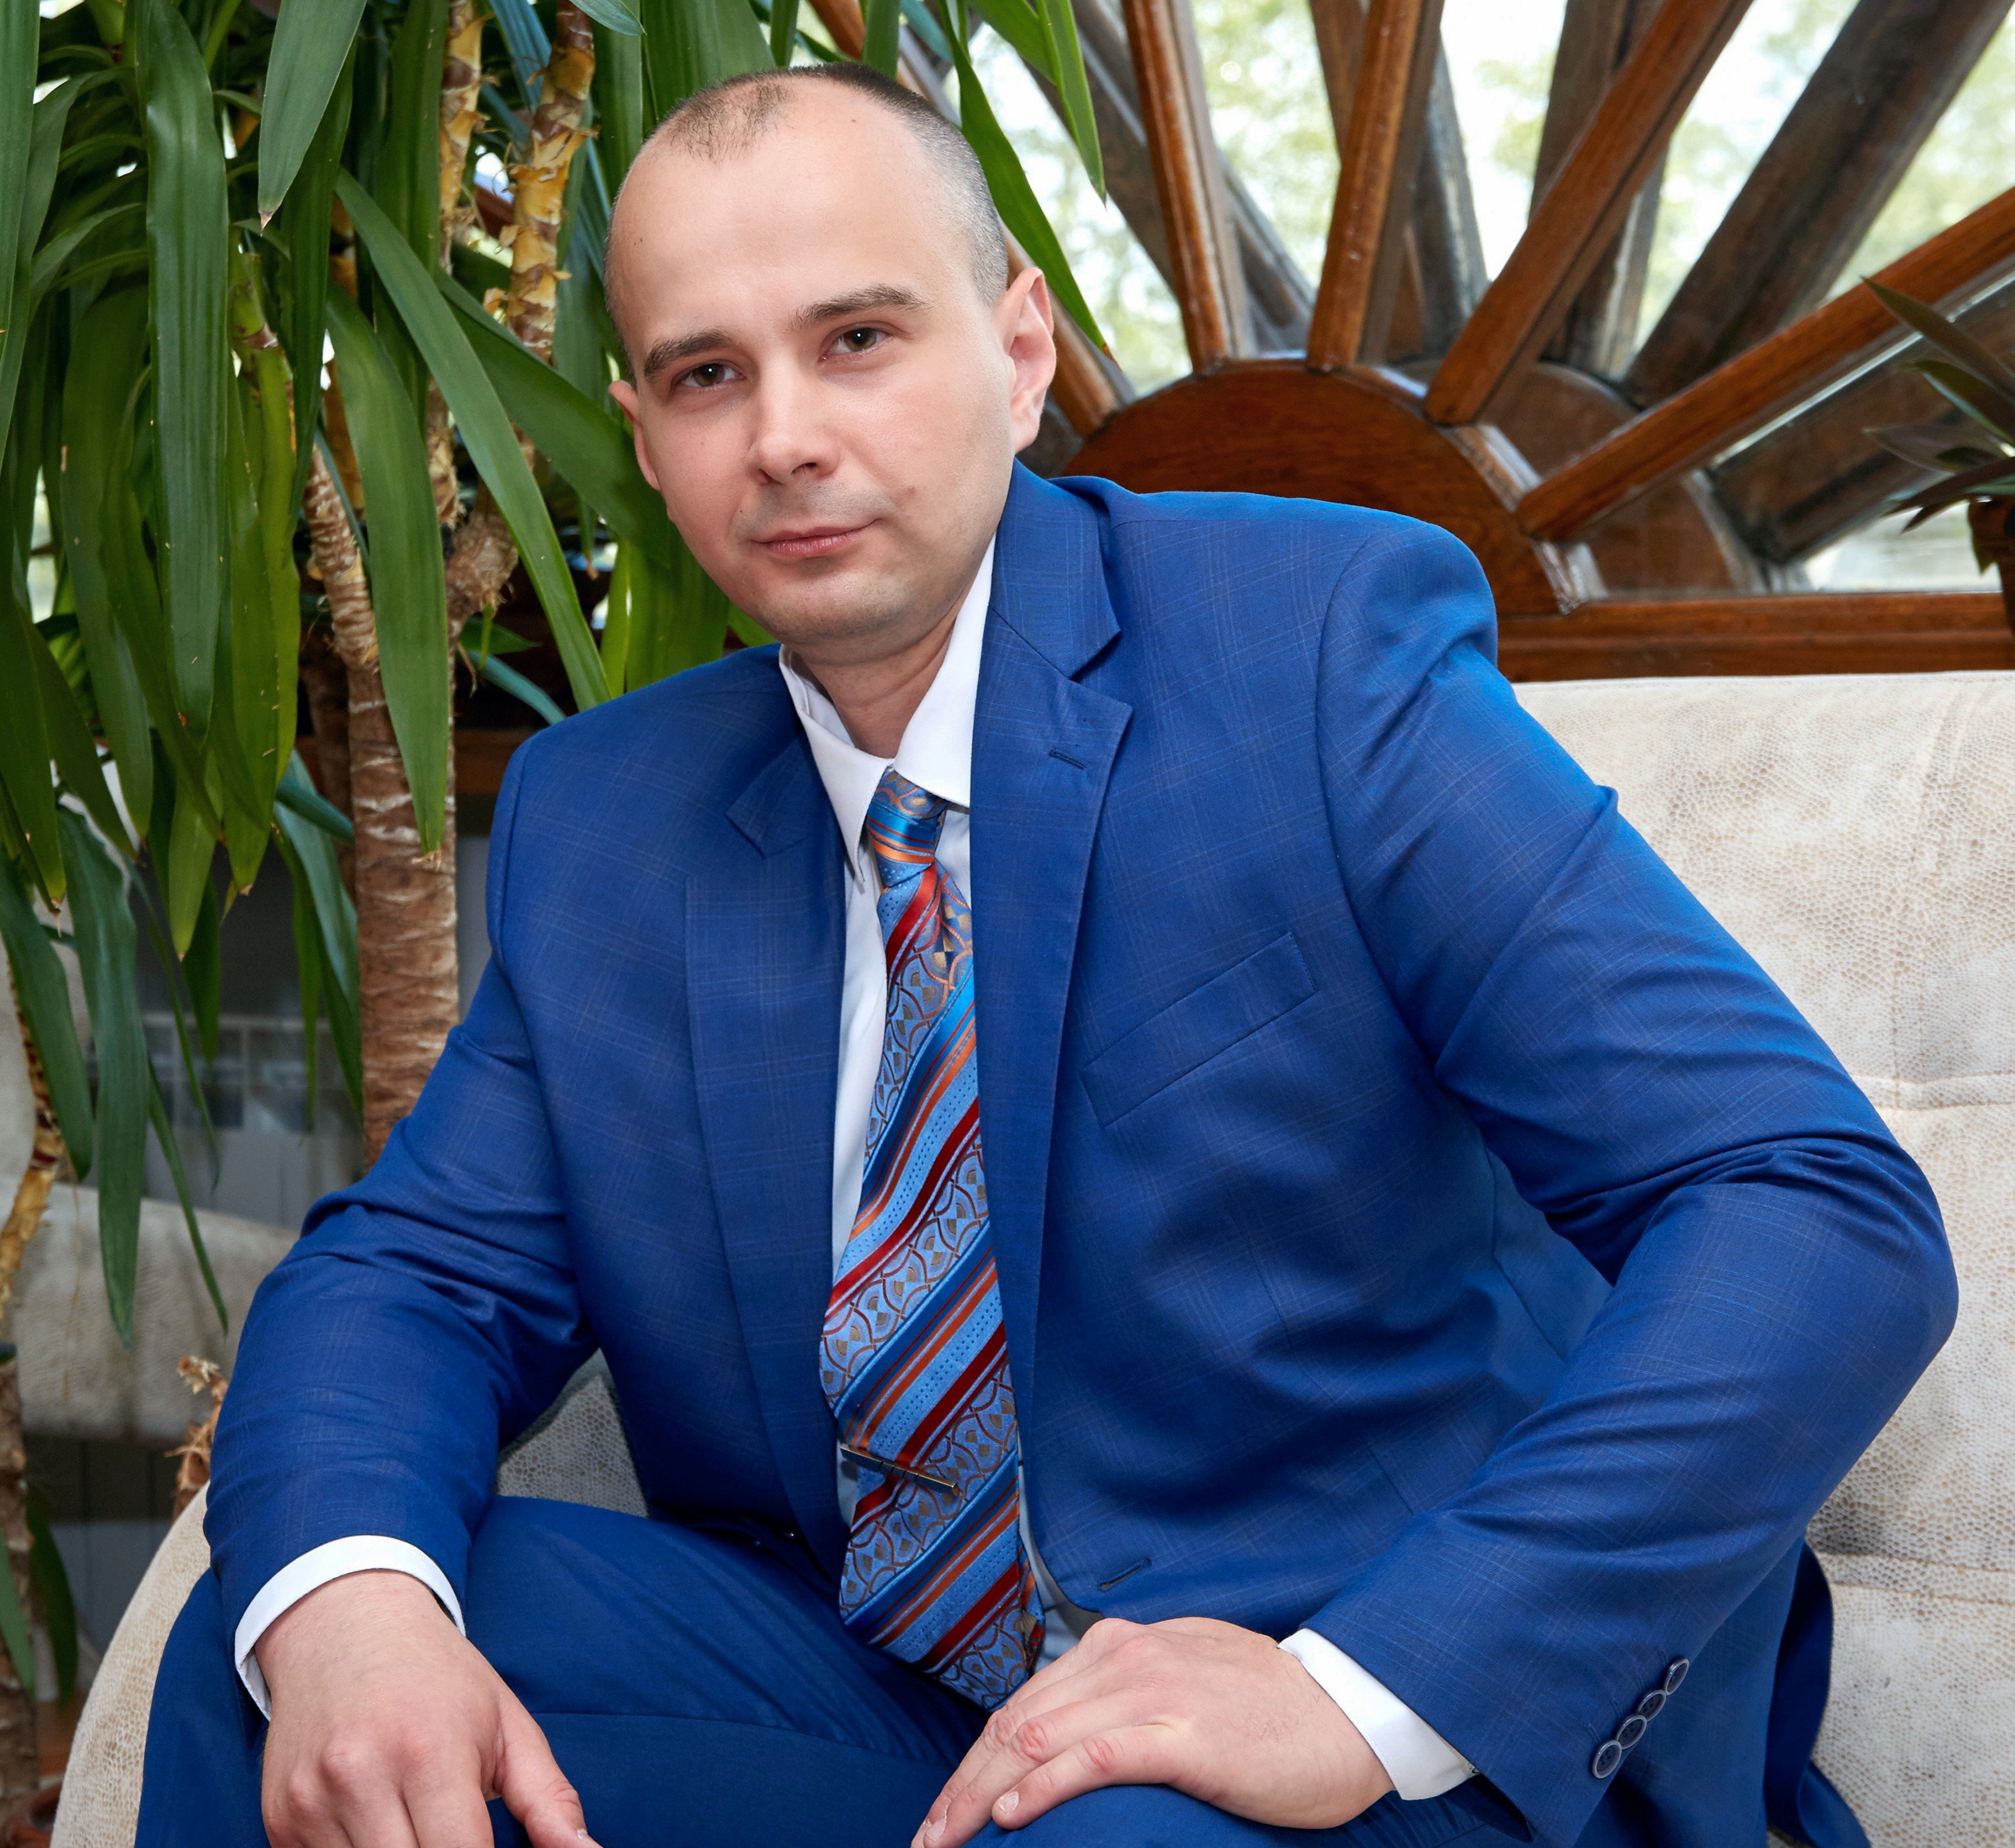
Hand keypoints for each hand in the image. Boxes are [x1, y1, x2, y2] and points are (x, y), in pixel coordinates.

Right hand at [255, 1569, 595, 1847]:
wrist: (344, 1625)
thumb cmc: (439, 1676)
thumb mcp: (507, 1723)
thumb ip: (548, 1799)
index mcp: (431, 1752)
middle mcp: (362, 1778)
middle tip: (458, 1835)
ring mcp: (311, 1803)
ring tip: (418, 1822)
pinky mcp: (278, 1821)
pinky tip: (376, 1825)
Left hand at [914, 1617, 1393, 1844]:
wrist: (1346, 1710)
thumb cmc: (1267, 1708)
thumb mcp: (1181, 1677)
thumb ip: (1125, 1692)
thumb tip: (1069, 1732)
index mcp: (1120, 1644)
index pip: (1023, 1705)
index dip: (974, 1762)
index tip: (944, 1812)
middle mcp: (1124, 1657)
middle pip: (1015, 1723)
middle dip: (961, 1785)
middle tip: (927, 1838)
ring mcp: (1152, 1691)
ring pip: (1039, 1738)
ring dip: (982, 1794)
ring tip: (949, 1839)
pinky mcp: (1182, 1734)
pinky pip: (1094, 1757)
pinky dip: (1043, 1786)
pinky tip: (1010, 1817)